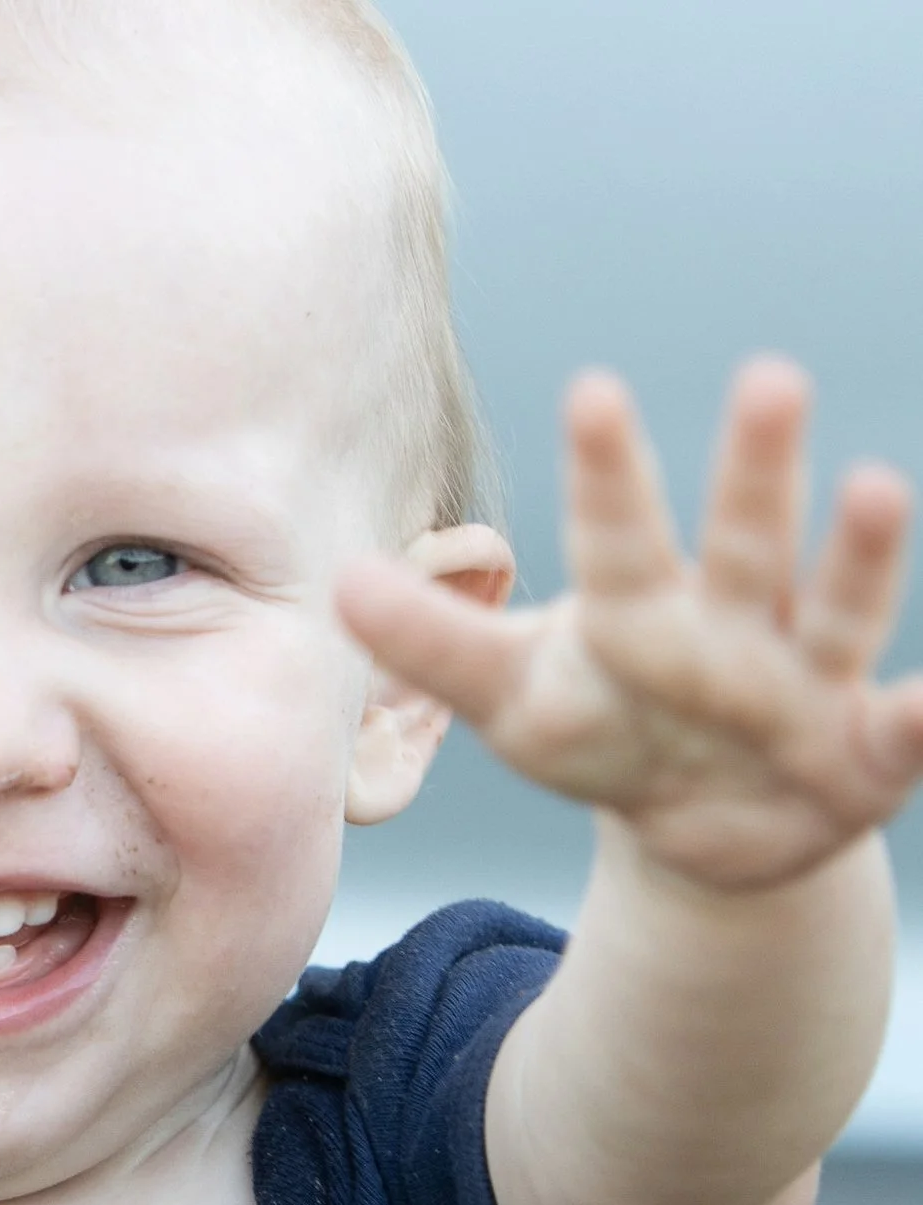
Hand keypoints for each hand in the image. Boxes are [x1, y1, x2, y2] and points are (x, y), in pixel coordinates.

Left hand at [339, 357, 922, 889]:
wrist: (699, 825)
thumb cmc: (602, 733)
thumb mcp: (508, 698)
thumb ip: (433, 643)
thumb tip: (340, 583)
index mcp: (640, 608)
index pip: (615, 535)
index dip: (605, 474)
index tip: (590, 390)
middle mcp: (733, 624)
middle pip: (743, 541)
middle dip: (756, 470)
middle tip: (768, 378)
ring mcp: (807, 685)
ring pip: (835, 614)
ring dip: (858, 556)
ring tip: (877, 486)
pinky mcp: (866, 755)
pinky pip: (912, 731)